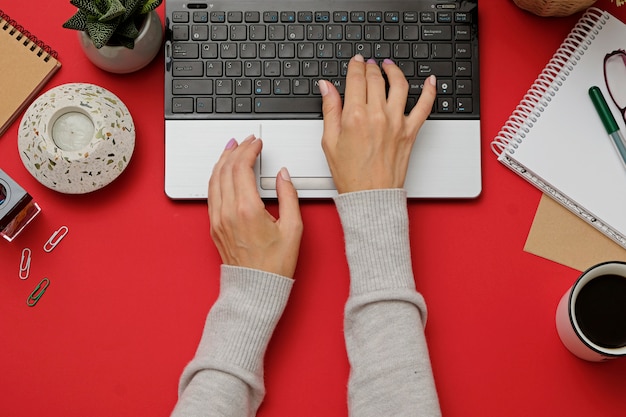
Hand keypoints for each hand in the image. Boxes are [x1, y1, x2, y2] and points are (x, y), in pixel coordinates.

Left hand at [208, 135, 302, 277]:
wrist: (255, 288)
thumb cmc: (275, 265)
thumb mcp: (293, 229)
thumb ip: (289, 196)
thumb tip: (283, 176)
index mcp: (247, 210)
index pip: (242, 167)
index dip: (250, 150)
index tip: (257, 143)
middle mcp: (227, 212)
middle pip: (226, 169)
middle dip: (236, 150)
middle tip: (246, 141)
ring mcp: (217, 220)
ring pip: (214, 179)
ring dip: (222, 160)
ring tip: (231, 149)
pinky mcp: (214, 226)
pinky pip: (211, 194)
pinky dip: (216, 176)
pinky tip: (223, 172)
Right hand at [319, 55, 436, 193]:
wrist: (370, 195)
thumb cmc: (350, 174)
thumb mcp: (329, 141)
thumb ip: (330, 110)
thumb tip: (326, 87)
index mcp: (355, 116)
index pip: (356, 79)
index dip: (355, 65)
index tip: (356, 61)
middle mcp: (378, 115)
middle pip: (376, 78)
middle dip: (371, 66)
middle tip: (369, 63)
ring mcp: (397, 122)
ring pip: (399, 85)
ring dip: (394, 71)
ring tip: (389, 66)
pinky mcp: (411, 131)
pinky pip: (425, 106)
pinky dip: (430, 91)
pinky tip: (430, 81)